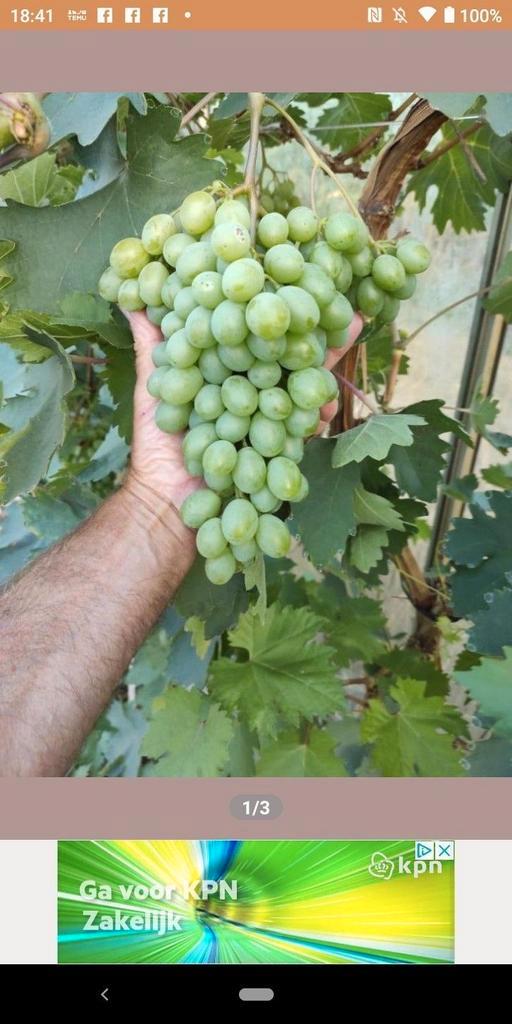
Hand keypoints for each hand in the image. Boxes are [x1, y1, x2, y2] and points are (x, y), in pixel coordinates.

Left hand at [125, 310, 363, 510]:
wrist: (167, 505)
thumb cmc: (156, 446)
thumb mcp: (152, 388)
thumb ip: (152, 343)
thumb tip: (126, 293)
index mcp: (225, 371)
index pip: (255, 334)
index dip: (274, 311)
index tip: (294, 282)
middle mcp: (251, 391)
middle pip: (289, 358)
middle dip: (316, 335)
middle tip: (343, 308)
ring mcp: (268, 420)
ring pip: (302, 389)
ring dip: (323, 369)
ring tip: (345, 343)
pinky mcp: (278, 449)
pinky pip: (304, 426)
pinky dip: (316, 415)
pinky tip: (327, 404)